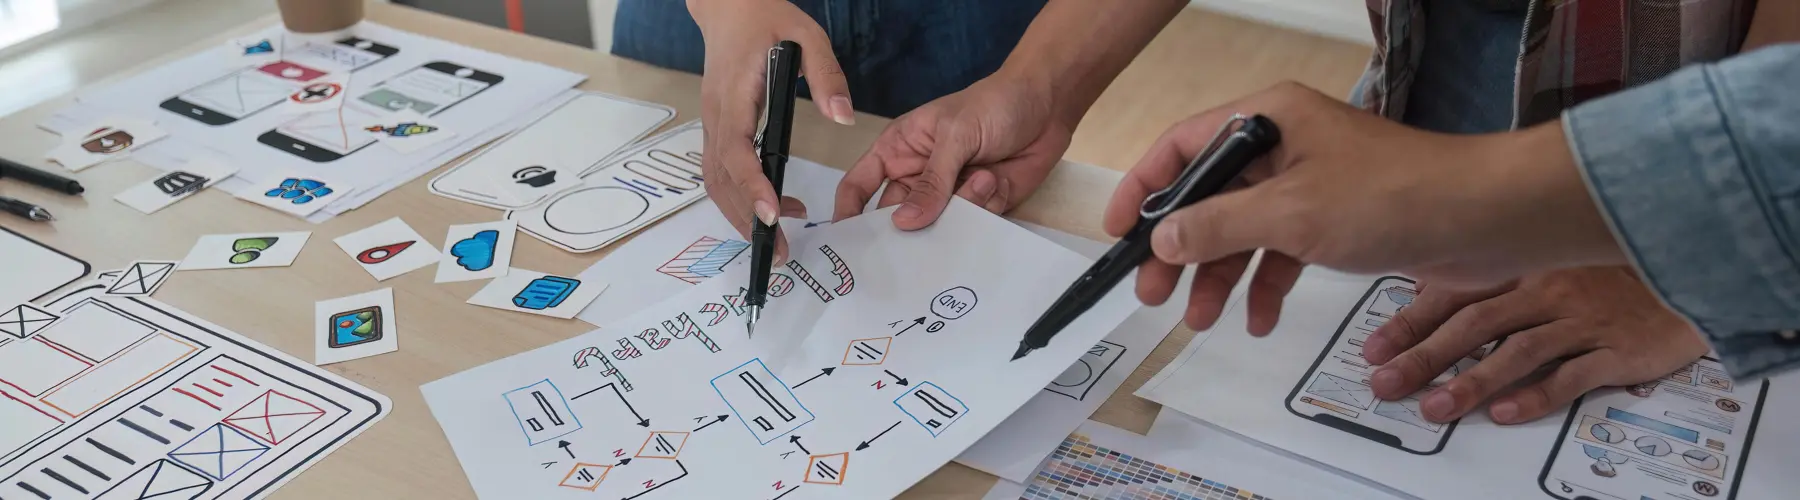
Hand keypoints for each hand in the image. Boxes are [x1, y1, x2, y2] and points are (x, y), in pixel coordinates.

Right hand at [689, 0, 854, 262]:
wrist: (729, 5)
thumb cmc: (767, 18)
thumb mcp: (806, 36)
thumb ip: (825, 75)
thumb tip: (843, 116)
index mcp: (735, 95)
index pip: (736, 150)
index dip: (752, 185)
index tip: (772, 214)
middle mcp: (716, 116)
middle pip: (721, 180)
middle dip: (747, 220)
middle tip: (781, 251)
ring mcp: (712, 124)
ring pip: (716, 182)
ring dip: (741, 216)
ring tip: (778, 241)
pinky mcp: (718, 128)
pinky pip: (721, 172)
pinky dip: (740, 199)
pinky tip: (773, 208)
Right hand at [833, 73, 1070, 227]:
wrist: (1048, 104)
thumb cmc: (993, 104)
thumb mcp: (956, 135)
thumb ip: (932, 180)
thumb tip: (903, 222)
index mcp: (898, 151)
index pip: (858, 186)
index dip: (848, 215)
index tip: (846, 246)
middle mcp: (917, 178)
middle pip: (895, 219)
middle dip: (904, 234)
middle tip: (912, 249)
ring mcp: (949, 196)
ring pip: (936, 228)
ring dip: (958, 212)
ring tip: (983, 179)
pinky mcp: (979, 208)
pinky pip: (971, 228)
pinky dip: (985, 210)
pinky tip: (998, 181)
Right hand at [1104, 82, 1622, 333]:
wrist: (1485, 218)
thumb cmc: (1397, 195)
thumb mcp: (1290, 214)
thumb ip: (1217, 226)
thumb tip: (1163, 238)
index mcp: (1268, 119)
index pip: (1182, 146)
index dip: (1144, 188)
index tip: (1119, 232)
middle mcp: (1285, 143)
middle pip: (1209, 195)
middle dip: (1180, 248)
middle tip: (1153, 291)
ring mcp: (1310, 181)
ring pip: (1243, 229)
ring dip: (1219, 275)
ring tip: (1200, 318)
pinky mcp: (1335, 217)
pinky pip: (1280, 249)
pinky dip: (1265, 283)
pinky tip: (1256, 318)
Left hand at [1362, 267, 1707, 423]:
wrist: (1693, 268)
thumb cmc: (1612, 273)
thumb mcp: (1549, 261)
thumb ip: (1493, 277)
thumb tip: (1426, 292)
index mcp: (1524, 266)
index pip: (1453, 292)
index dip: (1410, 322)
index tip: (1374, 349)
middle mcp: (1547, 290)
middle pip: (1474, 324)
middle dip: (1424, 355)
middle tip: (1387, 382)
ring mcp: (1582, 320)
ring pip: (1517, 350)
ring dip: (1472, 380)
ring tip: (1436, 407)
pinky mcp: (1617, 349)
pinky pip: (1572, 373)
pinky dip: (1537, 394)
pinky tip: (1506, 413)